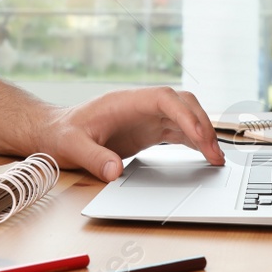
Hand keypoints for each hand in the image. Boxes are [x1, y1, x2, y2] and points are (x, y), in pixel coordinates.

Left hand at [38, 87, 224, 181]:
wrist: (55, 132)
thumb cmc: (61, 133)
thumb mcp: (72, 146)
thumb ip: (93, 158)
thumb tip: (115, 173)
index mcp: (125, 102)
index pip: (164, 98)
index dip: (185, 114)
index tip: (198, 135)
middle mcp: (141, 106)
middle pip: (182, 104)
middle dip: (202, 125)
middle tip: (214, 154)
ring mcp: (147, 117)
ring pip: (185, 117)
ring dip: (202, 134)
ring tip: (216, 159)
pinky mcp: (148, 131)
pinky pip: (178, 131)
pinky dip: (194, 141)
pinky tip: (206, 156)